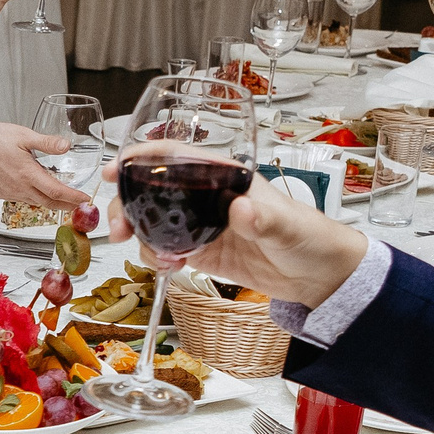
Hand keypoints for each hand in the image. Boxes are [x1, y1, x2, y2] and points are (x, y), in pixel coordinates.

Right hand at [0, 120, 90, 207]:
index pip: (56, 191)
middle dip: (65, 205)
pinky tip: (37, 192)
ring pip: (34, 202)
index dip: (72, 197)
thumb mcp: (23, 135)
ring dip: (50, 202)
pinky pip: (21, 199)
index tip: (84, 199)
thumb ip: (47, 142)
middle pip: (48, 202)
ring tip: (61, 200)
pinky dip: (34, 199)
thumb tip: (66, 146)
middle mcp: (18, 187)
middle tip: (77, 206)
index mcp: (26, 173)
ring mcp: (8, 192)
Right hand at [104, 172, 364, 308]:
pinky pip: (164, 249)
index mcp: (225, 177)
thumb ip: (262, 218)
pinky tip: (169, 267)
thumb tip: (240, 209)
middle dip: (127, 205)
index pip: (176, 158)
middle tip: (118, 228)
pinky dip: (156, 258)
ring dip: (138, 236)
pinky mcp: (199, 251)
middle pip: (152, 191)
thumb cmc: (309, 236)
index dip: (141, 158)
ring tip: (148, 255)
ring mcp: (200, 224)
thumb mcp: (286, 225)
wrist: (317, 275)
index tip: (116, 170)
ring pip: (152, 222)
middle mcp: (206, 197)